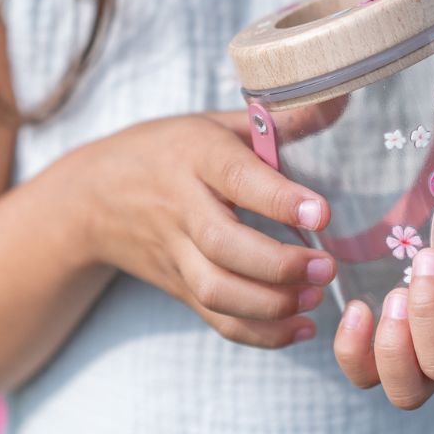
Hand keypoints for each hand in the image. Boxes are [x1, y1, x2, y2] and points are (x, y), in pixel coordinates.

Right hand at [68, 111, 335, 347]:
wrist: (92, 196)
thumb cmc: (168, 150)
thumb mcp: (216, 123)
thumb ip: (279, 120)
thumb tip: (340, 100)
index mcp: (195, 155)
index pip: (236, 178)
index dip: (279, 198)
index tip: (322, 212)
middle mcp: (182, 206)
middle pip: (224, 245)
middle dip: (279, 265)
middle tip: (327, 267)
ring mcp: (175, 252)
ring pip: (216, 290)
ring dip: (271, 305)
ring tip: (316, 296)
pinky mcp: (177, 285)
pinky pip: (215, 318)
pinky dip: (258, 333)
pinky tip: (299, 327)